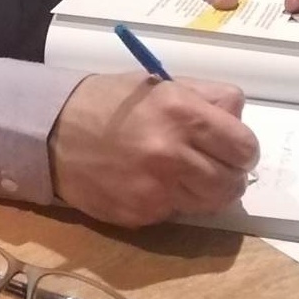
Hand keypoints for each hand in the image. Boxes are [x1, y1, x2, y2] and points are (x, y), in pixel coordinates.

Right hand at [48, 72, 258, 227]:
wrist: (55, 132)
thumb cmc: (112, 102)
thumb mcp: (161, 83)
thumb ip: (205, 97)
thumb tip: (237, 118)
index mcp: (181, 111)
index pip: (243, 145)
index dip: (242, 147)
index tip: (232, 147)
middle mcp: (173, 151)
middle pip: (233, 181)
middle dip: (229, 173)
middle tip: (214, 164)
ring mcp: (157, 188)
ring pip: (211, 203)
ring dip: (206, 191)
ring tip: (186, 174)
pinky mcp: (142, 214)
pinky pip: (177, 212)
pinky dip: (173, 200)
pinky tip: (151, 182)